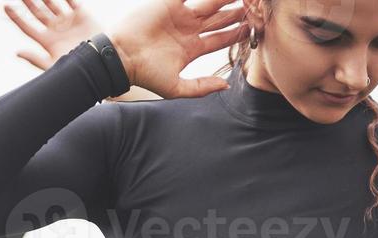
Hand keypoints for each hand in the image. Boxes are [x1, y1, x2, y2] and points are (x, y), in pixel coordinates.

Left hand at [5, 0, 101, 69]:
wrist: (103, 61)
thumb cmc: (79, 68)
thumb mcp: (55, 65)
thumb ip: (35, 59)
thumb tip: (17, 53)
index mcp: (47, 41)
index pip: (27, 27)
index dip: (15, 17)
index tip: (5, 6)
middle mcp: (55, 29)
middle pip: (37, 13)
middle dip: (27, 2)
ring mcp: (68, 21)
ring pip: (51, 4)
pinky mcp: (81, 15)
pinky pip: (71, 0)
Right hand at [108, 0, 243, 98]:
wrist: (121, 57)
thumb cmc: (145, 74)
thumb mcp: (176, 88)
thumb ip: (201, 87)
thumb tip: (226, 84)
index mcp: (192, 49)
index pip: (222, 39)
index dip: (239, 33)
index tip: (255, 28)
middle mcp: (189, 30)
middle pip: (220, 19)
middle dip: (238, 13)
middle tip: (256, 6)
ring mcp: (180, 14)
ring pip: (210, 3)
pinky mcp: (170, 1)